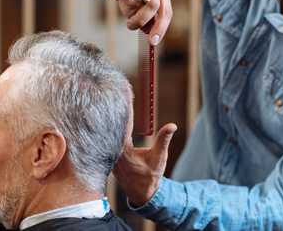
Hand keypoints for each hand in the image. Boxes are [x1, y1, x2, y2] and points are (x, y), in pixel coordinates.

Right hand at [99, 0, 172, 45]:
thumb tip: (149, 33)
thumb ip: (147, 22)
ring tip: (127, 6)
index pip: (166, 12)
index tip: (152, 41)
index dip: (160, 28)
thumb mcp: (139, 11)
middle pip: (154, 4)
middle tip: (131, 25)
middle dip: (141, 19)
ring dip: (131, 3)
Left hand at [113, 88, 176, 206]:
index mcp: (123, 149)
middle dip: (117, 103)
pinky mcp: (110, 154)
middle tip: (120, 87)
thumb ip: (163, 140)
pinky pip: (111, 135)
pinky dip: (114, 124)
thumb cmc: (150, 176)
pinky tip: (114, 113)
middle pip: (113, 122)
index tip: (125, 89)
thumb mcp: (159, 158)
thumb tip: (172, 125)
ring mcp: (110, 153)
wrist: (142, 194)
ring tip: (116, 96)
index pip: (123, 121)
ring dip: (114, 114)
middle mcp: (113, 150)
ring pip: (110, 129)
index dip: (125, 104)